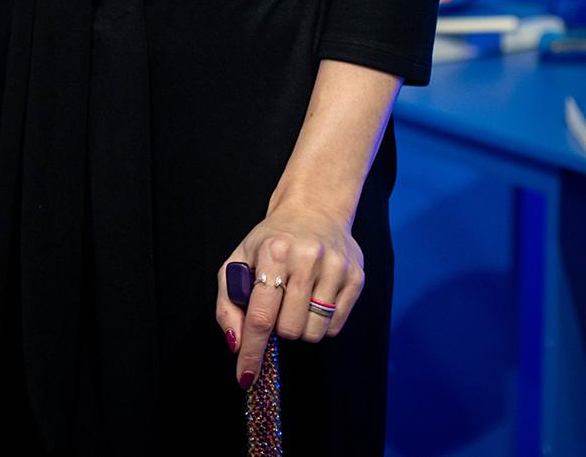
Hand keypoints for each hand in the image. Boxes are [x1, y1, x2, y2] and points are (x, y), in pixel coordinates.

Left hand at [215, 202, 365, 386]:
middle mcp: (308, 257)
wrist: (314, 209)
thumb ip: (229, 304)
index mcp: (275, 250)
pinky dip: (320, 323)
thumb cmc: (271, 241)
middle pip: (289, 330)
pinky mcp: (356, 277)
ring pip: (314, 333)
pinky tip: (315, 297)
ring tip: (296, 301)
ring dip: (300, 327)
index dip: (251, 351)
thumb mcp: (240, 260)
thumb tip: (237, 344)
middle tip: (278, 306)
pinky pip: (335, 327)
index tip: (245, 377)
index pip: (260, 315)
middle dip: (278, 328)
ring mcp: (336, 267)